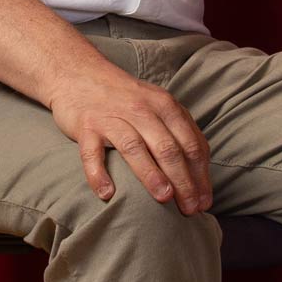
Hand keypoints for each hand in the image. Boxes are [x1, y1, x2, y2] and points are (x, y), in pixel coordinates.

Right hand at [48, 61, 212, 213]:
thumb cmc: (124, 96)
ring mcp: (112, 117)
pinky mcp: (86, 126)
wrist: (78, 72)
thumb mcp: (156, 103)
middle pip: (168, 148)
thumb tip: (200, 172)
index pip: (190, 143)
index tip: (204, 202)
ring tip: (164, 198)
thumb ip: (178, 129)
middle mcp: (140, 109)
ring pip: (135, 147)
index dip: (201, 175)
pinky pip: (92, 153)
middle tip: (190, 210)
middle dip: (183, 182)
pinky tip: (107, 193)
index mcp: (163, 105)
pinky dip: (98, 174)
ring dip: (152, 175)